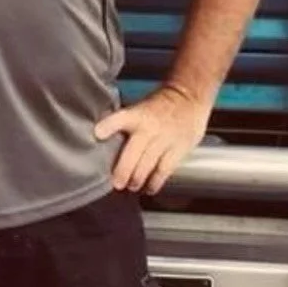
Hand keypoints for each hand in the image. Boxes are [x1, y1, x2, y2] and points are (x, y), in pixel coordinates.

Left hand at [94, 84, 210, 194]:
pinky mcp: (178, 149)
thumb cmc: (160, 105)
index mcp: (137, 115)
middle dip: (123, 171)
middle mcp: (150, 128)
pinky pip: (165, 170)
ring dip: (137, 179)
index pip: (120, 119)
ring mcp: (165, 139)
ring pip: (147, 164)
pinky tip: (150, 188)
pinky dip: (155, 181)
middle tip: (116, 183)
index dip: (108, 126)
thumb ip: (125, 124)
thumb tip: (102, 138)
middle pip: (133, 153)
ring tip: (131, 186)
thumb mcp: (140, 107)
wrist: (190, 98)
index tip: (98, 133)